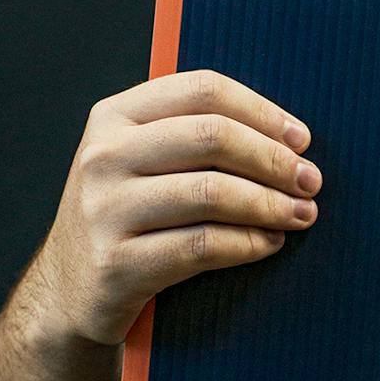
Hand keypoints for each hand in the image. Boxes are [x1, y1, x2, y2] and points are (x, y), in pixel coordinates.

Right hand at [21, 69, 321, 346]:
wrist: (69, 290)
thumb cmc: (129, 214)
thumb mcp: (141, 160)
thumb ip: (195, 134)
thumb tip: (290, 136)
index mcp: (114, 115)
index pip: (203, 90)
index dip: (262, 110)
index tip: (301, 138)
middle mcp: (103, 156)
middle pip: (213, 137)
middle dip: (274, 159)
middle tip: (310, 181)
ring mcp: (104, 210)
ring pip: (213, 192)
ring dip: (270, 204)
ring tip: (301, 215)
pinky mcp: (116, 264)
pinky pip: (202, 245)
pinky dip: (248, 243)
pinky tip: (269, 244)